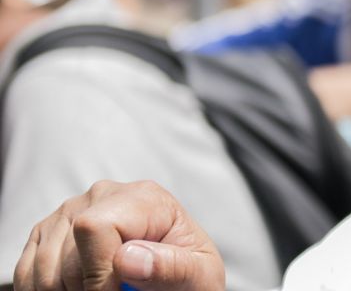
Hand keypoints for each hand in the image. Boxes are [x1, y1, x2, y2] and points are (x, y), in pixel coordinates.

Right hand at [13, 180, 224, 290]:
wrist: (177, 276)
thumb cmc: (189, 275)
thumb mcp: (197, 275)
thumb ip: (172, 267)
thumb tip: (127, 258)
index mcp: (144, 198)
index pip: (94, 228)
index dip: (98, 273)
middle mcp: (102, 195)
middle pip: (66, 254)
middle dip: (85, 289)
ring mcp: (71, 211)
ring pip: (42, 267)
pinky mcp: (49, 232)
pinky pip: (27, 270)